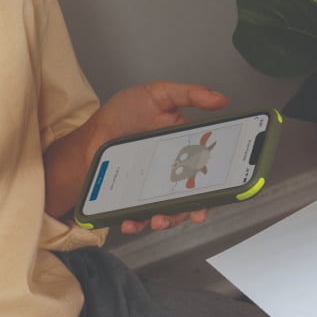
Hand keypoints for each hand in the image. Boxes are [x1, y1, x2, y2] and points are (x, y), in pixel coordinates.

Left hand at [95, 82, 227, 234]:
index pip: (208, 169)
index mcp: (185, 149)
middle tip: (194, 213)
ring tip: (158, 220)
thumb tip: (219, 98)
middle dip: (194, 210)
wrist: (94, 130)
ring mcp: (152, 187)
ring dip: (166, 220)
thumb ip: (190, 94)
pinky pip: (138, 215)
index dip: (219, 182)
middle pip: (192, 196)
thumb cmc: (125, 112)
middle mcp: (172, 172)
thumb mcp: (159, 94)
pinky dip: (136, 222)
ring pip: (167, 211)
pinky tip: (131, 221)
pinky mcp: (133, 197)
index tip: (221, 191)